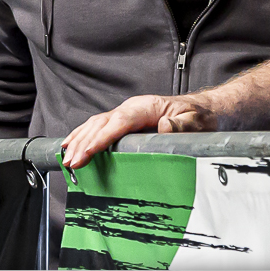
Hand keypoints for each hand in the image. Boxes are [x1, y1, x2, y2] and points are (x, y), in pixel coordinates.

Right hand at [61, 94, 216, 169]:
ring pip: (95, 124)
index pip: (119, 122)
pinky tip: (69, 145)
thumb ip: (182, 125)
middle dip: (84, 143)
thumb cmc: (200, 118)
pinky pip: (98, 127)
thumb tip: (164, 126)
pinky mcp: (123, 122)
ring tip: (66, 159)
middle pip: (101, 123)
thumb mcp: (197, 122)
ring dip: (79, 141)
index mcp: (146, 107)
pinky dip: (82, 136)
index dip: (102, 138)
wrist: (202, 111)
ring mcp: (126, 114)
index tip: (88, 152)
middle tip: (72, 163)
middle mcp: (132, 108)